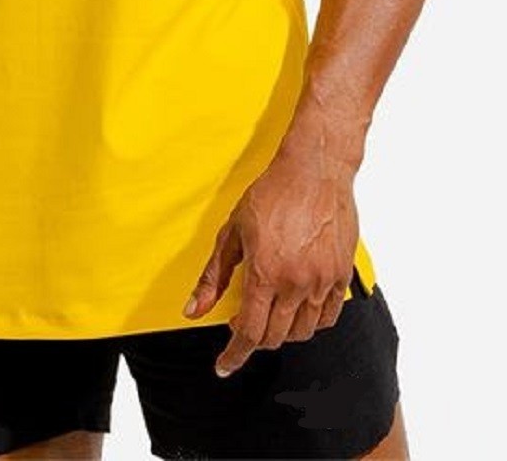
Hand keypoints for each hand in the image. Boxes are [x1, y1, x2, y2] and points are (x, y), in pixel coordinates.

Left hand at [182, 145, 358, 376]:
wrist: (314, 170)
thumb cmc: (272, 194)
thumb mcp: (232, 231)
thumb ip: (213, 276)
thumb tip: (193, 310)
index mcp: (266, 274)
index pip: (250, 333)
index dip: (234, 354)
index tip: (225, 365)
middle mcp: (296, 283)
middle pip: (275, 337)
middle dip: (256, 339)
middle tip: (245, 323)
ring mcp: (322, 281)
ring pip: (303, 331)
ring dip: (283, 332)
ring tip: (272, 312)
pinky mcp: (341, 274)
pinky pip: (329, 316)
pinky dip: (312, 322)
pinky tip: (300, 308)